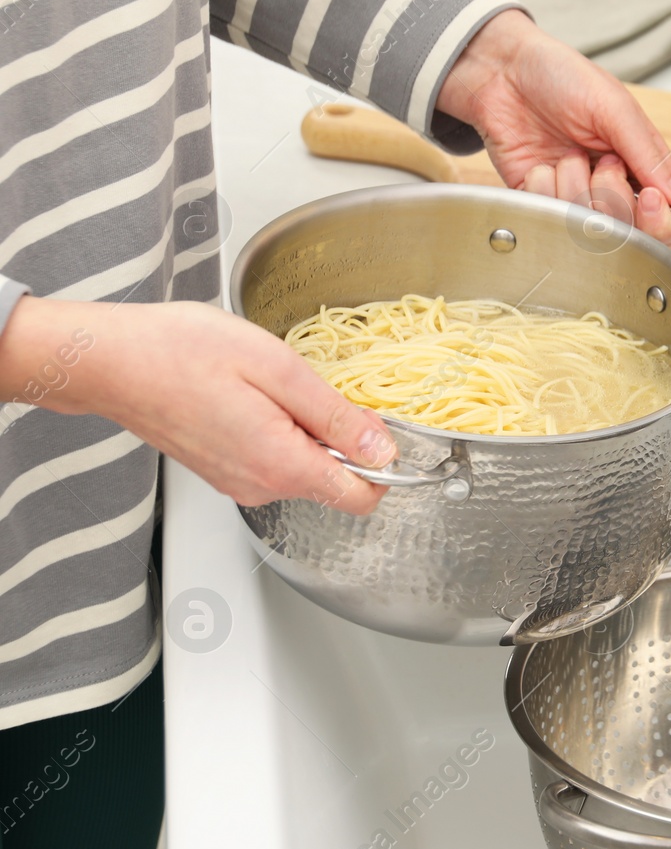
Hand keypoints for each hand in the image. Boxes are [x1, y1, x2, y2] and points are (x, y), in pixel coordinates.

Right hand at [0, 297, 396, 513]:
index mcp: (282, 464)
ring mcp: (238, 482)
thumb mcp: (278, 369)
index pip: (362, 497)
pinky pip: (273, 461)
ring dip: (305, 431)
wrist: (109, 360)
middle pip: (335, 480)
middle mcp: (261, 485)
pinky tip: (251, 397)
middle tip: (308, 389)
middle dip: (340, 439)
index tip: (372, 422)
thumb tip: (383, 451)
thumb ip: (336, 416)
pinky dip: (278, 432)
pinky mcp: (222, 471)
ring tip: (270, 387)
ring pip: (304, 468)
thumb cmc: (182, 351)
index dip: (381, 461)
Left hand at [436, 11, 670, 242]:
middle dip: (611, 195)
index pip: (661, 212)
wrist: (500, 71)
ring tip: (565, 155)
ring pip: (586, 226)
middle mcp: (609, 185)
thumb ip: (648, 154)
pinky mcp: (539, 202)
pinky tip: (540, 166)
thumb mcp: (613, 107)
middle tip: (602, 162)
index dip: (657, 217)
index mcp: (637, 162)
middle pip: (626, 228)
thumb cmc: (561, 76)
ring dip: (574, 187)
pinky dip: (544, 191)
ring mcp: (573, 195)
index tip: (646, 198)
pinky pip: (549, 220)